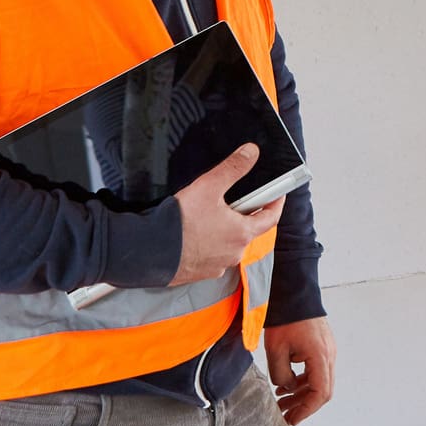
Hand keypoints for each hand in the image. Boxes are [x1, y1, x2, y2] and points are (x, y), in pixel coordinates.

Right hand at [168, 144, 284, 285]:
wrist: (148, 251)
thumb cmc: (179, 223)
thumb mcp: (209, 187)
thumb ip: (232, 168)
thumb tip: (251, 153)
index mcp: (242, 233)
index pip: (271, 218)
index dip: (275, 204)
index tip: (277, 195)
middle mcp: (233, 253)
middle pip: (247, 230)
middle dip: (242, 214)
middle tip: (232, 199)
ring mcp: (216, 265)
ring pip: (227, 243)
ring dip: (223, 230)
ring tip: (206, 215)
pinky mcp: (199, 273)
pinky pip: (209, 255)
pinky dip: (206, 244)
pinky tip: (192, 233)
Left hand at [264, 316, 335, 425]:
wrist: (295, 293)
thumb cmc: (286, 318)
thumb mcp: (276, 350)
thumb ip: (280, 374)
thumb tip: (285, 387)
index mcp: (320, 356)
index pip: (320, 393)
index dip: (306, 409)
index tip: (292, 418)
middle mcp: (329, 355)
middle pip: (322, 390)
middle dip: (304, 405)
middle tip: (286, 415)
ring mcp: (327, 350)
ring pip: (319, 381)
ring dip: (302, 394)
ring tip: (281, 402)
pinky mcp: (322, 346)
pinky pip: (316, 370)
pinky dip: (303, 381)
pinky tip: (286, 385)